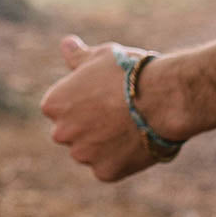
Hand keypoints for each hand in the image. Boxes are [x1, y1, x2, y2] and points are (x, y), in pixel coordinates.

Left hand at [41, 34, 165, 181]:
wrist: (162, 98)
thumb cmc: (129, 73)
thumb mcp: (100, 56)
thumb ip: (77, 56)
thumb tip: (67, 44)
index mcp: (53, 105)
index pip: (59, 108)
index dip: (82, 101)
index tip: (102, 95)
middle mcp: (61, 133)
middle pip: (72, 132)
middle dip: (88, 125)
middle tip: (116, 112)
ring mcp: (82, 155)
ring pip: (89, 151)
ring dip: (103, 144)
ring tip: (129, 126)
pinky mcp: (105, 172)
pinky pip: (109, 167)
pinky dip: (120, 159)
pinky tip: (136, 142)